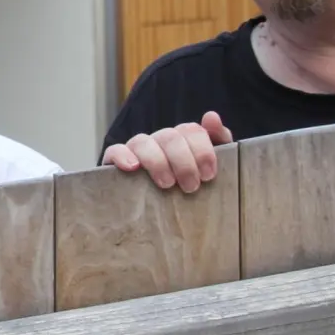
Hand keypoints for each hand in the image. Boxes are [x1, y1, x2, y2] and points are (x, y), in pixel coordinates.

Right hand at [102, 111, 232, 192]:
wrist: (158, 218)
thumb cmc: (187, 188)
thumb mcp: (208, 167)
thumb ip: (218, 141)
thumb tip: (211, 116)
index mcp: (182, 139)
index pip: (191, 130)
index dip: (202, 150)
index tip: (208, 175)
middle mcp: (158, 140)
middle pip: (169, 137)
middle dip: (183, 162)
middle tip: (191, 186)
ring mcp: (136, 150)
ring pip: (143, 142)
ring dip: (157, 162)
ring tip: (166, 184)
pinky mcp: (115, 161)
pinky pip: (115, 150)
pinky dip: (123, 156)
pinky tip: (132, 168)